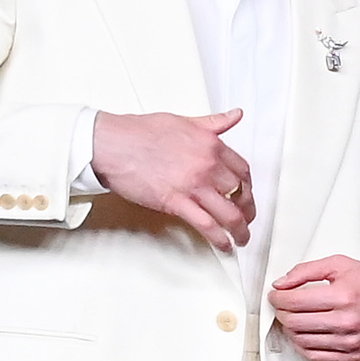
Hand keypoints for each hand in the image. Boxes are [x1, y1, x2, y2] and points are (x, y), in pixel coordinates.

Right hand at [94, 108, 254, 247]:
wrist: (111, 143)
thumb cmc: (140, 132)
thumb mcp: (184, 121)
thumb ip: (213, 123)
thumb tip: (235, 115)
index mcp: (211, 145)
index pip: (243, 170)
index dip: (248, 186)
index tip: (246, 193)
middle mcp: (207, 166)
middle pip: (240, 193)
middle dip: (246, 208)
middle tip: (246, 217)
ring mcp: (193, 185)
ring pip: (229, 213)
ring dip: (239, 230)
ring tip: (241, 238)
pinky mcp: (176, 202)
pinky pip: (206, 225)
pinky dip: (219, 238)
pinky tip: (224, 245)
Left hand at [268, 257, 359, 360]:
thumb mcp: (343, 265)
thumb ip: (308, 270)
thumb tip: (282, 284)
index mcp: (344, 295)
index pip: (294, 301)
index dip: (278, 298)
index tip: (277, 295)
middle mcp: (348, 321)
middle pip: (294, 322)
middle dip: (282, 312)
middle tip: (283, 306)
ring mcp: (351, 342)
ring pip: (302, 340)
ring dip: (291, 329)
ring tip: (294, 319)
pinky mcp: (355, 355)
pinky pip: (316, 356)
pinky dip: (303, 346)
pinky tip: (305, 335)